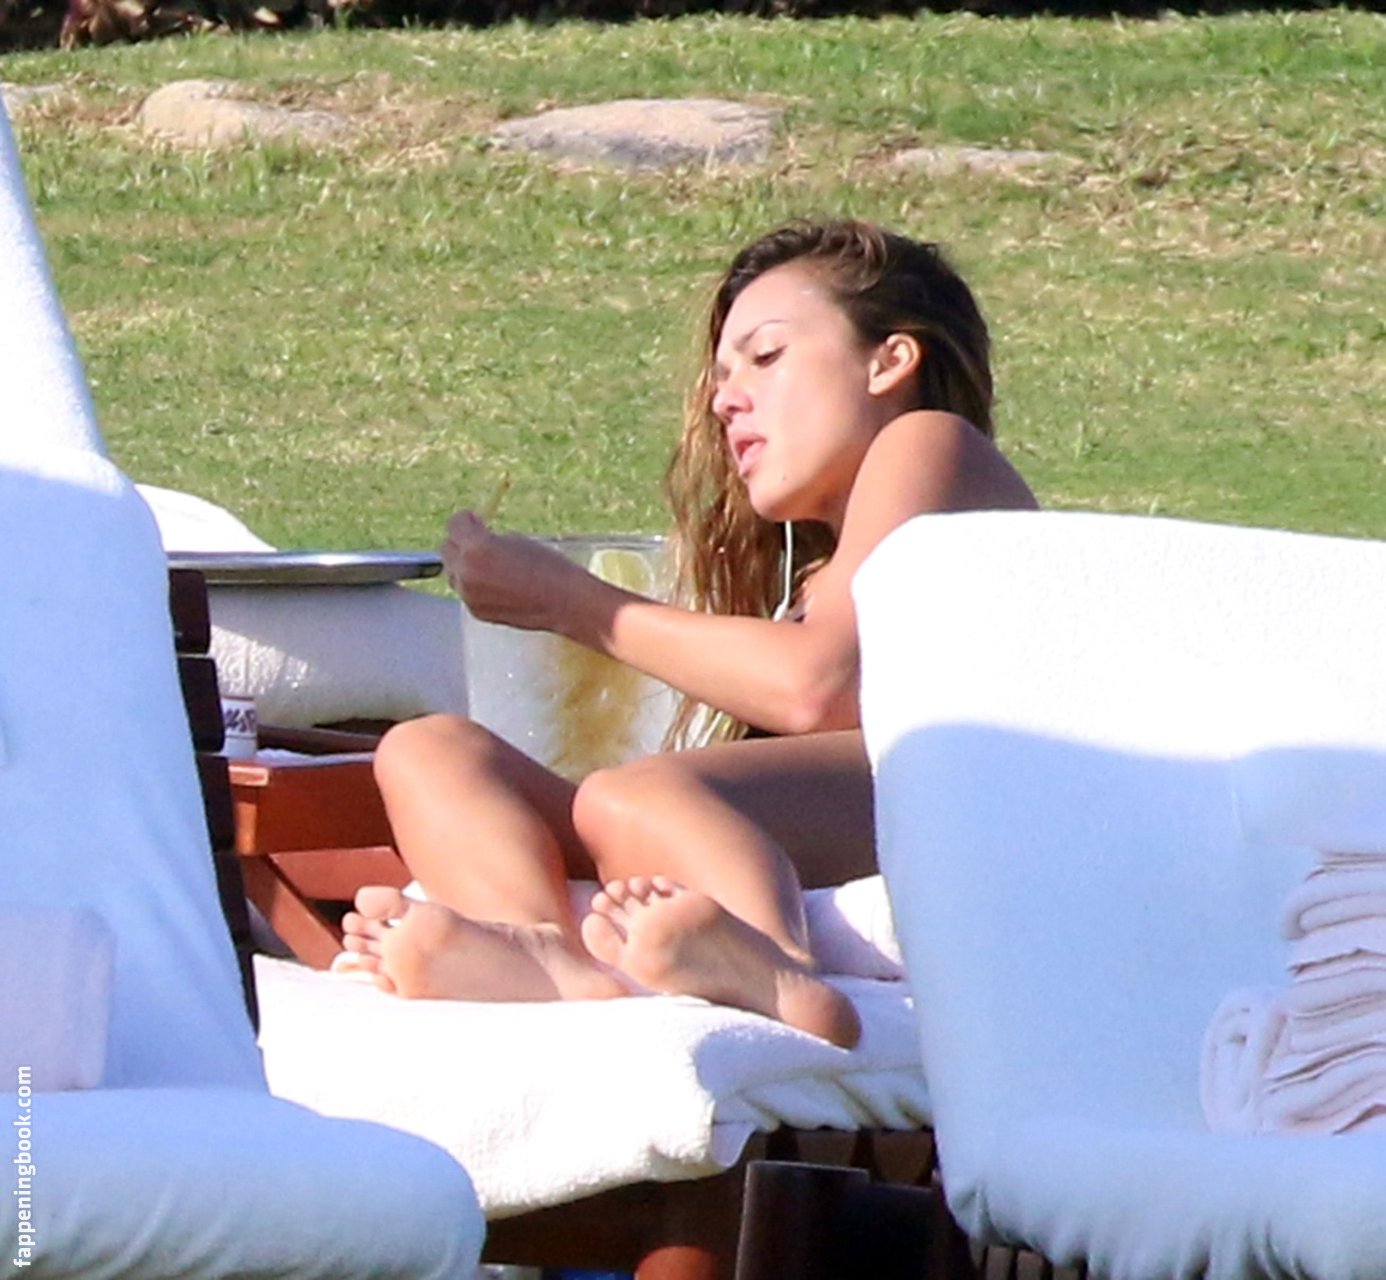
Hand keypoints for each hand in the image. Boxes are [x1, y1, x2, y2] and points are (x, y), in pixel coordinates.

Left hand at [440, 510, 582, 631]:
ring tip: (491, 565)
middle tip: (480, 541)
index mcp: (476, 548)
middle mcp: (466, 572)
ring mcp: (469, 595)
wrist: (564, 601)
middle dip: (461, 543)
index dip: (466, 520)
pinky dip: (476, 585)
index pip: (454, 524)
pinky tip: (499, 584)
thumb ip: (488, 538)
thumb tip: (475, 536)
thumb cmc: (548, 566)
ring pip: (454, 573)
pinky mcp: (476, 612)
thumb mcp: (515, 540)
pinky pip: (467, 592)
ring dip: (465, 565)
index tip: (474, 520)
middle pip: (447, 549)